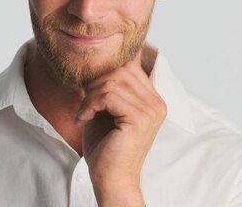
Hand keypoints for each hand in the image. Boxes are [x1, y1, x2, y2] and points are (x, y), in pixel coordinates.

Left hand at [75, 55, 166, 205]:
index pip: (131, 64)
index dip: (106, 70)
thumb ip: (108, 86)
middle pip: (121, 68)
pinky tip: (84, 119)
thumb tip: (97, 60)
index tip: (90, 90)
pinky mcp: (139, 119)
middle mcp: (157, 103)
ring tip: (85, 113)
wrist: (111, 180)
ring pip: (112, 81)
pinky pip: (108, 96)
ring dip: (90, 96)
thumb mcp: (106, 109)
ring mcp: (151, 110)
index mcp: (152, 99)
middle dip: (96, 83)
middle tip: (86, 104)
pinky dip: (90, 105)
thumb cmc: (106, 147)